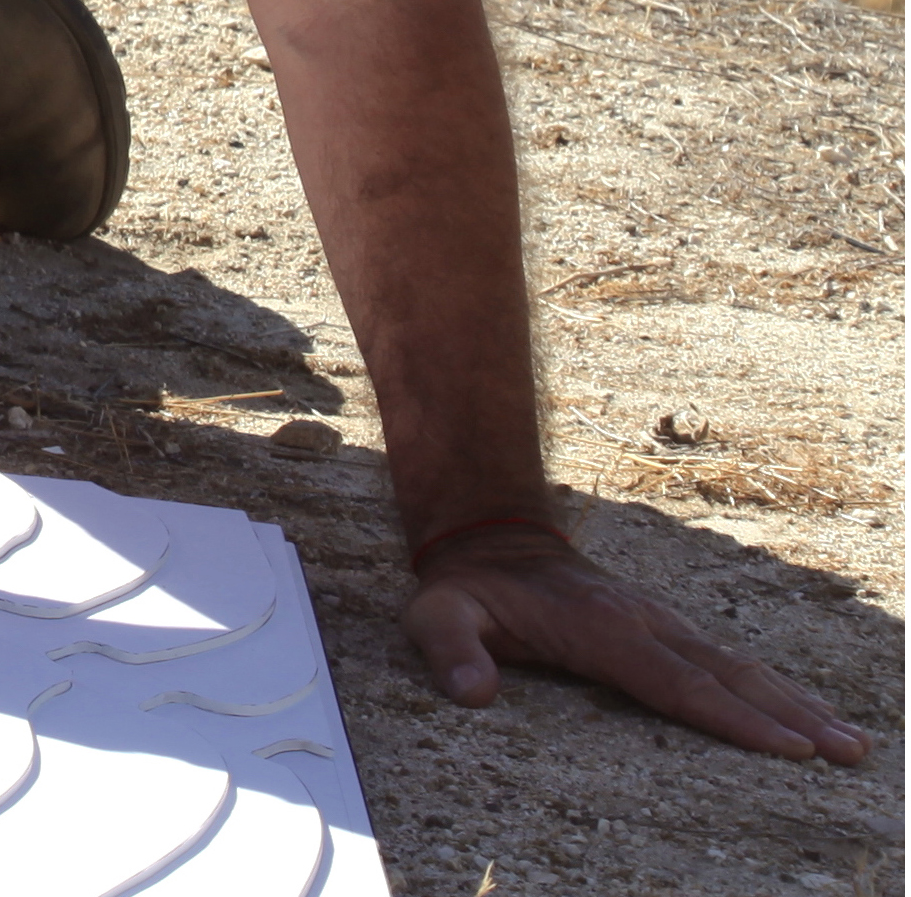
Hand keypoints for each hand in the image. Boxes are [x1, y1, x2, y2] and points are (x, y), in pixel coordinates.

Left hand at [404, 526, 870, 762]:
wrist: (487, 537)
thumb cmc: (467, 589)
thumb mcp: (439, 613)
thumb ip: (450, 649)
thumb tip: (473, 693)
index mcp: (599, 626)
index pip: (673, 680)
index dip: (729, 717)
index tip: (787, 748)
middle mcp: (641, 620)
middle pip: (724, 673)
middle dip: (788, 715)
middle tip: (846, 752)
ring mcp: (658, 620)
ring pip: (736, 664)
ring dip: (794, 702)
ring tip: (851, 742)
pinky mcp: (665, 627)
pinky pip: (726, 660)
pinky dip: (773, 689)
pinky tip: (808, 714)